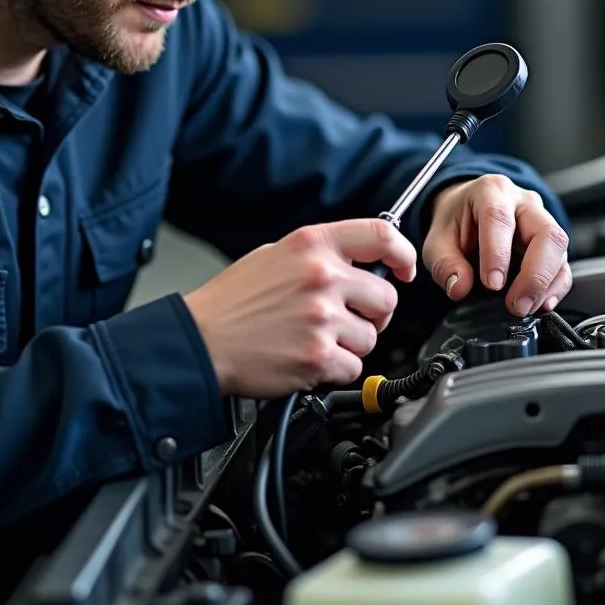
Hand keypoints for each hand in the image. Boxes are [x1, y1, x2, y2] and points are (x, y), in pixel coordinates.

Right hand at [183, 219, 416, 397]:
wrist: (201, 339)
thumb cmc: (234, 300)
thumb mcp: (276, 254)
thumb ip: (321, 255)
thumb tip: (362, 264)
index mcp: (312, 244)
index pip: (382, 235)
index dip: (402, 254)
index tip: (403, 271)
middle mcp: (322, 276)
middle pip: (386, 297)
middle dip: (373, 313)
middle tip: (347, 318)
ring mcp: (321, 317)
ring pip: (371, 337)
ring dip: (351, 344)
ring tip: (317, 339)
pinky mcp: (317, 356)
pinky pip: (353, 367)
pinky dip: (336, 369)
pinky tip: (310, 358)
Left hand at [423, 175, 570, 316]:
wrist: (467, 211)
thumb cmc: (456, 221)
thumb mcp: (437, 240)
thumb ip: (445, 264)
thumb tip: (459, 287)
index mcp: (490, 191)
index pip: (499, 218)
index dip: (497, 253)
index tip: (492, 283)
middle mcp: (523, 202)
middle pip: (545, 233)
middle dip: (534, 274)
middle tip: (516, 304)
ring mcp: (542, 220)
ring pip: (559, 249)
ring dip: (546, 284)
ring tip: (524, 307)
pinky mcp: (551, 244)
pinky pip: (563, 266)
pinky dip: (555, 288)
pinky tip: (541, 304)